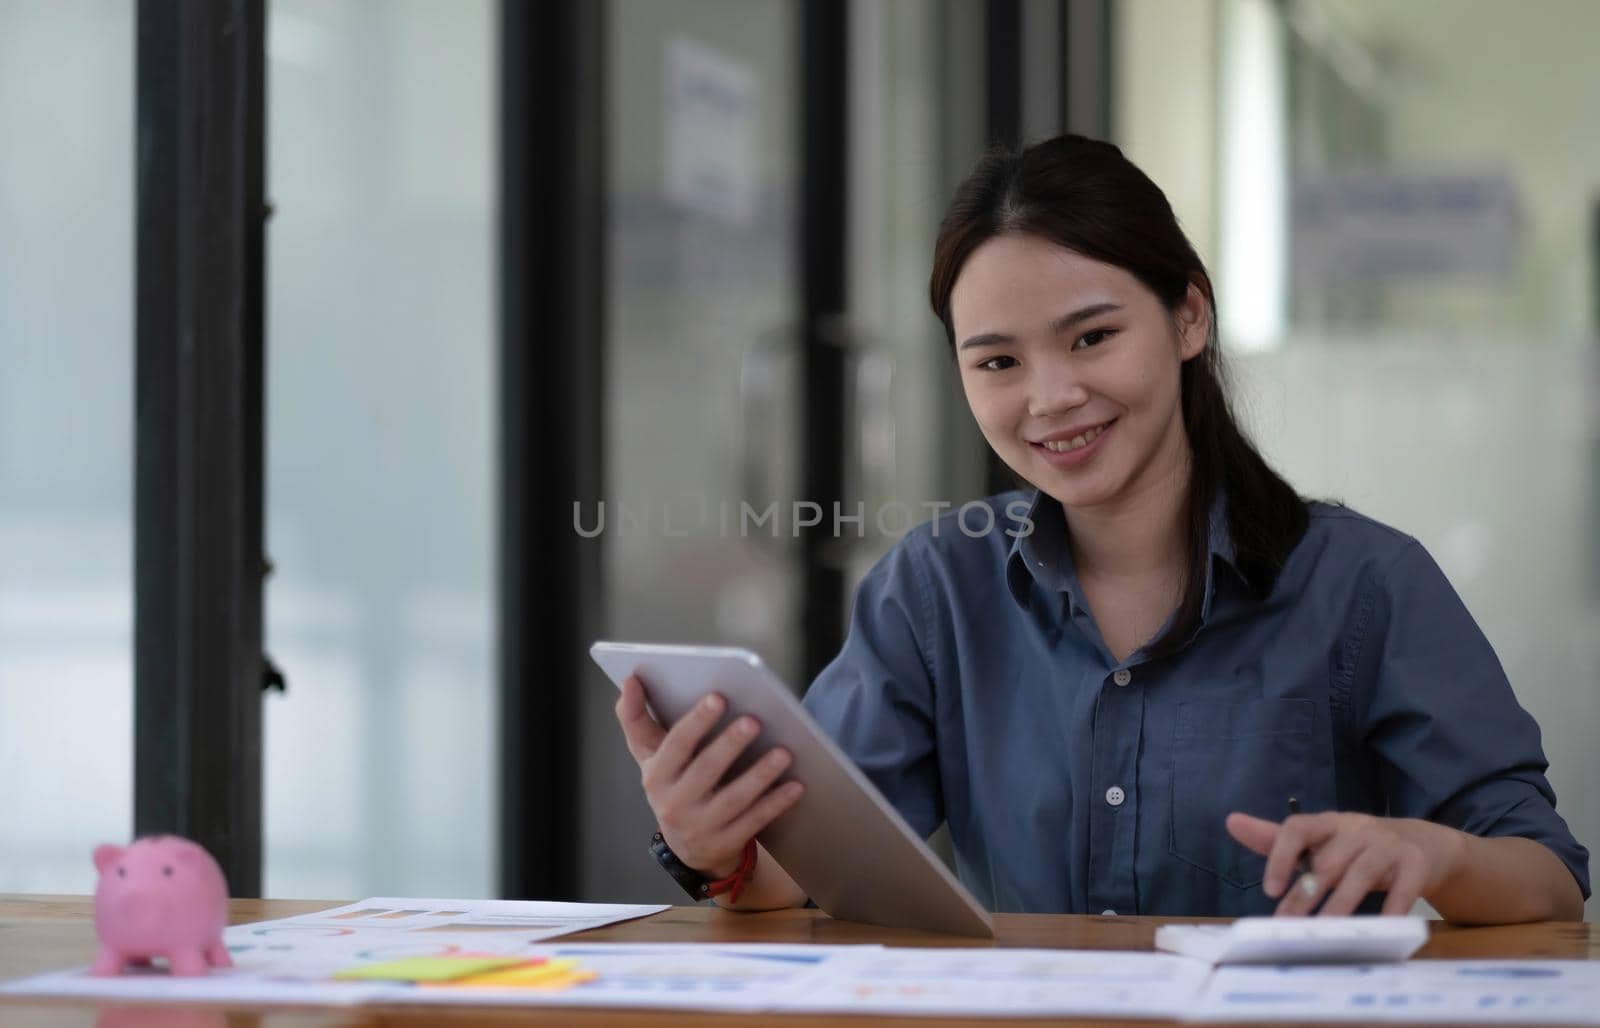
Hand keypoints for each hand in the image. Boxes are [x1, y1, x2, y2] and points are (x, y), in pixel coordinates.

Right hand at [614, 674, 804, 878]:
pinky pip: (753, 822)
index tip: (718, 697)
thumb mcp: (649, 754)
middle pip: (705, 770)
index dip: (696, 721)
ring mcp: (700, 827)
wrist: (686, 847)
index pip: (675, 744)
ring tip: (784, 751)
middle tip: (755, 720)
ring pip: (733, 799)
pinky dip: (775, 804)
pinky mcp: (725, 843)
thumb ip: (636, 716)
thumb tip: (630, 679)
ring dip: (760, 775)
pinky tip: (795, 785)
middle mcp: (674, 803)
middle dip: (730, 744)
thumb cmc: (671, 784)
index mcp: (656, 775)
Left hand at [1225, 810, 1461, 915]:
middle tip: (1286, 925)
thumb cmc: (1359, 846)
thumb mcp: (1321, 839)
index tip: (1270, 890)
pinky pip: (1402, 891)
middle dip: (1304, 895)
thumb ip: (1278, 838)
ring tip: (1324, 933)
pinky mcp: (1416, 865)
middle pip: (1327, 862)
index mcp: (1329, 822)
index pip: (1297, 828)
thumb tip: (1231, 822)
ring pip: (1360, 876)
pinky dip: (1390, 912)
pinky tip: (1377, 932)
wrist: (1425, 844)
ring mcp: (1389, 846)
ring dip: (1339, 906)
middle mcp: (1358, 829)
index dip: (1281, 856)